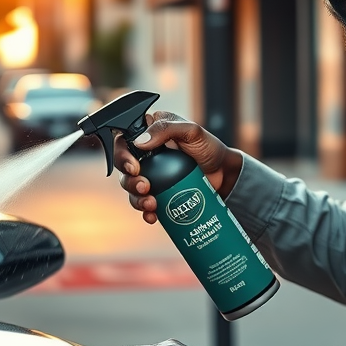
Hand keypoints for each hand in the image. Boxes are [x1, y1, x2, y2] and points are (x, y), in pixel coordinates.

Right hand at [116, 111, 244, 223]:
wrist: (224, 174)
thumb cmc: (210, 148)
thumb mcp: (192, 131)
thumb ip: (166, 129)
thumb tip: (140, 142)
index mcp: (150, 133)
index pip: (124, 140)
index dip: (121, 154)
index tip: (134, 167)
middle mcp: (146, 154)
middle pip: (124, 168)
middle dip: (129, 180)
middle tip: (144, 186)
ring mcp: (151, 175)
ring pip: (131, 187)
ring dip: (136, 198)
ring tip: (151, 203)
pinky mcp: (158, 192)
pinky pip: (144, 203)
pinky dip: (145, 212)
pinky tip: (152, 215)